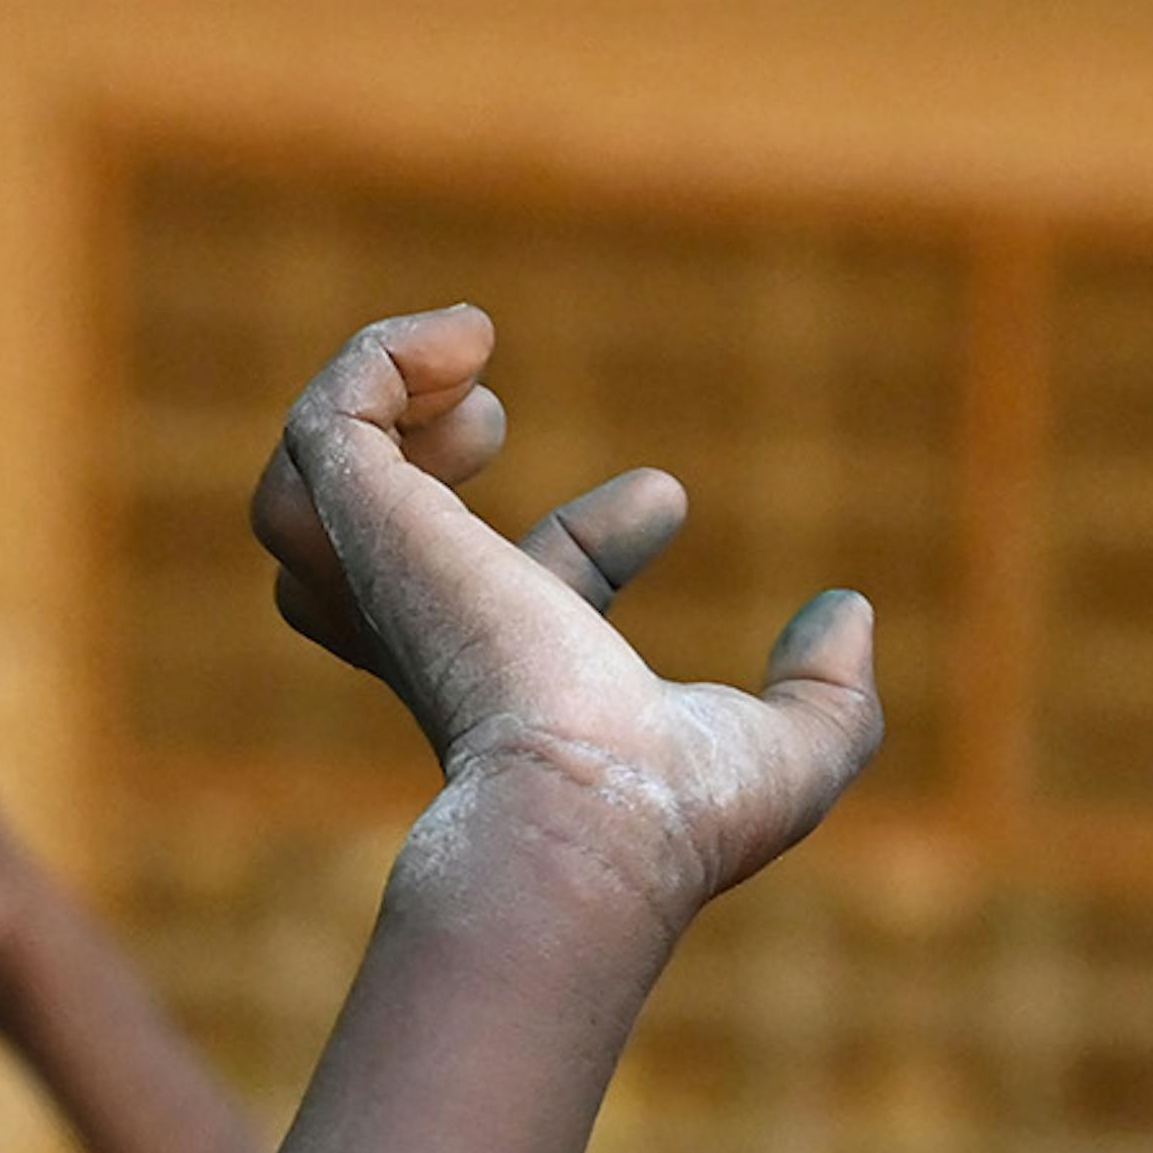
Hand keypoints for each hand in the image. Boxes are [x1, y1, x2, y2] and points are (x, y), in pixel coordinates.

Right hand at [245, 304, 881, 926]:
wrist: (591, 819)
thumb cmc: (676, 817)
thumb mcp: (790, 757)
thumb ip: (831, 698)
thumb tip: (848, 615)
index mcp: (519, 698)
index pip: (534, 603)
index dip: (598, 541)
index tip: (670, 497)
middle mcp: (436, 648)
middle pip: (366, 564)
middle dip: (414, 479)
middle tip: (499, 414)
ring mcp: (390, 592)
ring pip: (304, 506)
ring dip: (371, 422)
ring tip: (471, 361)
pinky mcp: (369, 532)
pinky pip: (328, 423)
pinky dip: (383, 361)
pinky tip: (471, 334)